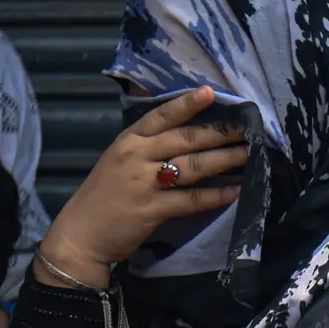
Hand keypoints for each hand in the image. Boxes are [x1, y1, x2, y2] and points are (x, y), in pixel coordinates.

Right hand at [40, 86, 247, 287]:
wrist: (80, 234)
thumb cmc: (104, 195)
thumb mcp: (119, 160)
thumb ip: (148, 146)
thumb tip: (189, 135)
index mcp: (128, 140)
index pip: (161, 116)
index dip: (187, 103)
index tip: (211, 92)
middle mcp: (136, 156)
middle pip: (185, 139)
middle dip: (219, 133)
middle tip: (247, 129)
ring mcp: (144, 183)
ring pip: (193, 166)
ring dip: (224, 159)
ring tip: (248, 154)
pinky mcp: (152, 209)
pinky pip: (192, 199)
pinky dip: (216, 195)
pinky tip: (236, 191)